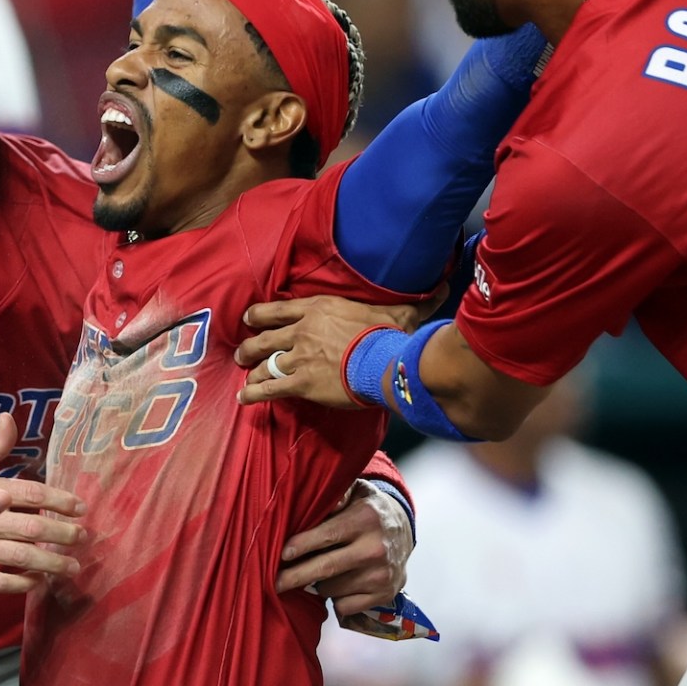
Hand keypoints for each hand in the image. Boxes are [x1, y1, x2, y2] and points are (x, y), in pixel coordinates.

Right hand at [0, 411, 82, 595]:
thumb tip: (9, 418)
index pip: (33, 495)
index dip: (60, 500)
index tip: (80, 507)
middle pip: (33, 529)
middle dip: (63, 533)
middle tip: (83, 537)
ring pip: (21, 557)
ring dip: (51, 562)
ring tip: (72, 566)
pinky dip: (20, 584)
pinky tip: (39, 582)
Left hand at [237, 296, 423, 407]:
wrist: (385, 362)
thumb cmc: (392, 335)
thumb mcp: (401, 311)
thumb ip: (416, 301)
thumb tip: (444, 286)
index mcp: (318, 309)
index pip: (278, 309)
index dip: (259, 315)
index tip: (250, 319)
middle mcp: (302, 331)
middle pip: (264, 337)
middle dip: (249, 346)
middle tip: (242, 353)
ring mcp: (299, 357)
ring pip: (264, 364)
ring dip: (251, 371)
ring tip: (244, 379)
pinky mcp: (301, 383)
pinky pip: (268, 389)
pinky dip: (253, 394)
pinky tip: (243, 399)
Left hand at [277, 480, 413, 616]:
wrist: (405, 533)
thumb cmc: (368, 510)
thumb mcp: (357, 491)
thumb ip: (338, 493)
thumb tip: (325, 503)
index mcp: (366, 519)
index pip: (327, 535)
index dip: (301, 546)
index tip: (281, 554)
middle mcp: (376, 549)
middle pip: (325, 568)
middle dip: (295, 576)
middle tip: (273, 583)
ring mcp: (382, 575)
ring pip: (331, 589)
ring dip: (318, 584)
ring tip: (321, 571)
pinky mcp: (384, 595)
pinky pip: (344, 606)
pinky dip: (336, 599)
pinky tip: (340, 584)